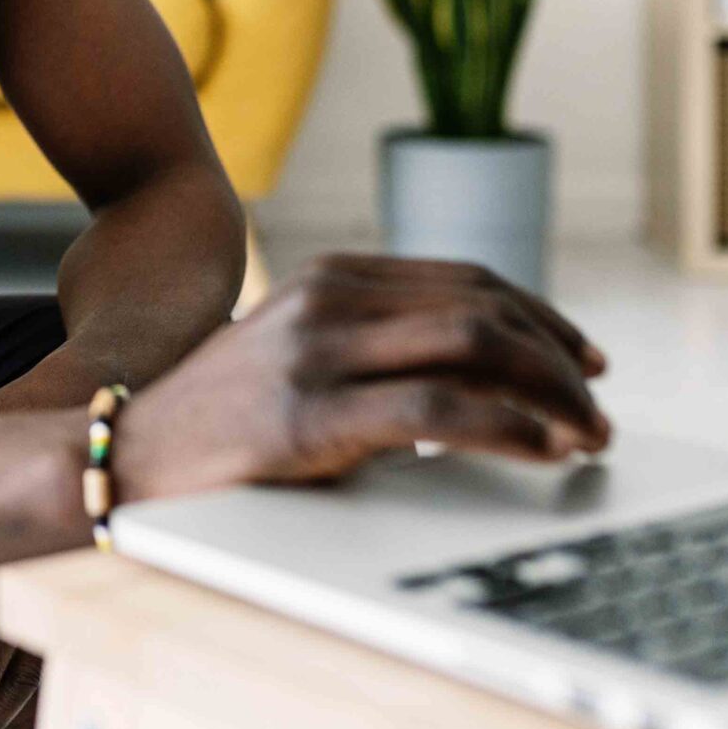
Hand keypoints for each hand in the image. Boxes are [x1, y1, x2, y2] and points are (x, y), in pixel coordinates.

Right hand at [115, 254, 612, 498]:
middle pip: (484, 308)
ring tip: (588, 436)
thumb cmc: (223, 418)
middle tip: (600, 409)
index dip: (543, 316)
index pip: (467, 280)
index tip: (588, 359)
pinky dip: (509, 428)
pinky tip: (541, 450)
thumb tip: (485, 370)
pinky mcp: (309, 417)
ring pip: (474, 347)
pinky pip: (438, 410)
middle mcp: (329, 299)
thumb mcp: (299, 352)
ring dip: (552, 394)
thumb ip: (373, 341)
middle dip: (561, 360)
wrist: (127, 452)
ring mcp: (316, 353)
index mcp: (332, 276)